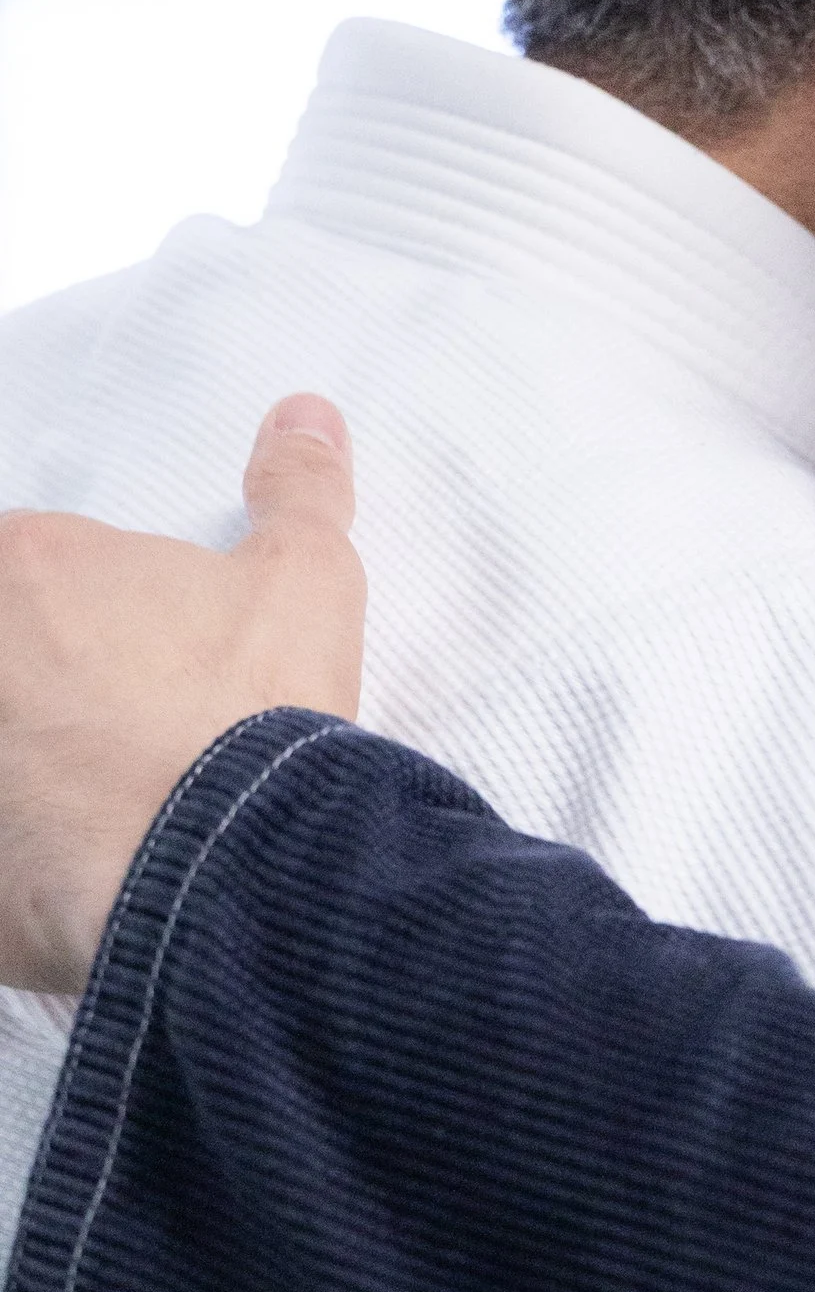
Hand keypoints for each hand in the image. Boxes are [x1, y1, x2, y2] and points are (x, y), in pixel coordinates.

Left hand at [0, 397, 362, 993]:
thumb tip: (308, 417)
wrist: (239, 870)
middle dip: (39, 699)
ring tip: (99, 816)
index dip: (81, 626)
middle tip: (119, 751)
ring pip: (2, 747)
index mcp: (28, 566)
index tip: (134, 675)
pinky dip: (23, 854)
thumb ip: (297, 491)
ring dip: (31, 768)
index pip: (25, 577)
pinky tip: (74, 874)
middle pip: (5, 663)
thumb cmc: (254, 719)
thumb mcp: (306, 584)